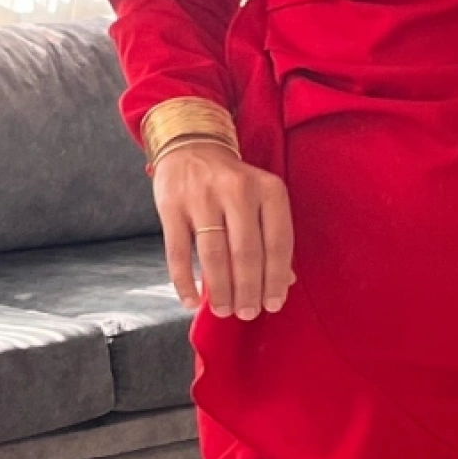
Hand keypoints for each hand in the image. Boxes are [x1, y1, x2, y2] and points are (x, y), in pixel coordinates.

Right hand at [151, 140, 295, 320]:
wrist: (192, 145)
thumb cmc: (234, 182)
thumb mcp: (262, 197)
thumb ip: (273, 235)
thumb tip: (285, 282)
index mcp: (268, 188)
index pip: (278, 242)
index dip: (276, 278)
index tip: (274, 304)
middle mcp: (238, 190)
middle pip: (247, 252)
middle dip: (248, 290)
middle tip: (248, 313)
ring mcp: (202, 198)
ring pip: (214, 255)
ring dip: (220, 290)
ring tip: (225, 310)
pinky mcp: (171, 206)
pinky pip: (178, 253)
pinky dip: (184, 282)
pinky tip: (191, 300)